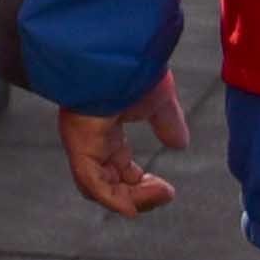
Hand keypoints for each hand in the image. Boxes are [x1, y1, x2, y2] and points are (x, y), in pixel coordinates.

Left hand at [59, 82, 186, 216]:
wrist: (123, 52)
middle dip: (139, 196)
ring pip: (99, 189)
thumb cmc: (136, 69)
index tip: (168, 188)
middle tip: (166, 193)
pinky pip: (93, 183)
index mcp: (106, 131)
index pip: (118, 171)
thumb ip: (168, 123)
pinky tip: (135, 207)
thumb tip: (179, 143)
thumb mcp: (159, 102)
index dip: (141, 186)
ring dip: (133, 199)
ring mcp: (83, 142)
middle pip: (108, 185)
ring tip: (162, 192)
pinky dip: (114, 200)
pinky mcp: (80, 143)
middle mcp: (91, 140)